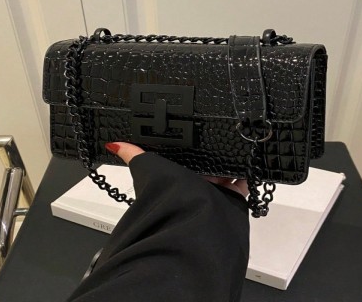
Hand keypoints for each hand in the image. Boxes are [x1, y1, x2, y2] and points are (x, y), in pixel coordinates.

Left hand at [105, 142, 248, 197]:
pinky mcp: (233, 198)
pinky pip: (243, 183)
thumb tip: (114, 143)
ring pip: (225, 173)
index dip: (190, 149)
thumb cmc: (168, 199)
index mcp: (177, 180)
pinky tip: (248, 158)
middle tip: (217, 134)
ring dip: (230, 159)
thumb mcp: (148, 170)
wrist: (192, 227)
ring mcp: (215, 194)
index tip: (194, 134)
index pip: (186, 159)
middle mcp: (196, 188)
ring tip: (235, 141)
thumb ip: (134, 155)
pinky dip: (246, 172)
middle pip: (207, 165)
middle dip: (212, 152)